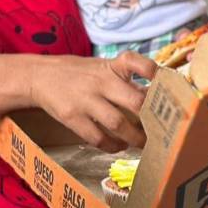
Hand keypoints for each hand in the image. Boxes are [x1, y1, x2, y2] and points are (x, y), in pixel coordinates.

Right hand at [31, 53, 154, 150]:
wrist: (41, 77)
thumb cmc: (80, 74)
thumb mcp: (102, 68)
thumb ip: (125, 81)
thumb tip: (155, 98)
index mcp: (111, 66)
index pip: (135, 61)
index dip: (152, 71)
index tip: (166, 84)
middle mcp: (100, 81)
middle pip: (133, 99)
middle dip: (150, 118)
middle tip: (161, 130)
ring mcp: (86, 100)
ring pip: (117, 123)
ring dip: (134, 138)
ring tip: (142, 144)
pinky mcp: (72, 117)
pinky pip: (97, 137)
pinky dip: (112, 145)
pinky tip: (119, 146)